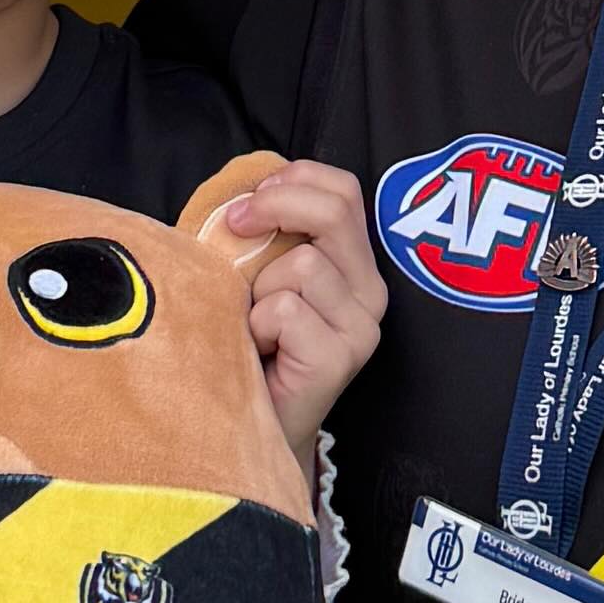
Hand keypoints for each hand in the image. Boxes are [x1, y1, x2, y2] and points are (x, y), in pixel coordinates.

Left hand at [220, 163, 385, 469]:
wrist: (246, 425)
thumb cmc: (246, 343)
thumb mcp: (257, 274)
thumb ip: (264, 233)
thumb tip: (239, 193)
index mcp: (354, 263)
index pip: (344, 190)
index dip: (296, 178)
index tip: (249, 198)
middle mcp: (370, 291)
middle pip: (335, 211)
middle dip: (275, 206)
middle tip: (232, 225)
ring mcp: (361, 327)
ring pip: (304, 264)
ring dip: (259, 288)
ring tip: (253, 324)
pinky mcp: (340, 358)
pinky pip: (286, 310)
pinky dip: (256, 325)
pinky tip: (257, 351)